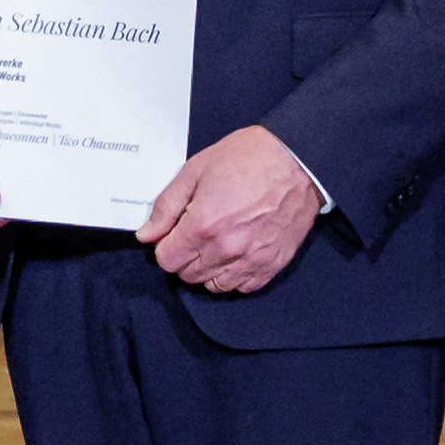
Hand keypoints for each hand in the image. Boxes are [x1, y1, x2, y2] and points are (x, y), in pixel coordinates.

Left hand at [142, 126, 321, 292]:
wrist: (298, 159)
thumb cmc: (249, 158)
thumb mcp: (195, 171)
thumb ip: (166, 206)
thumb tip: (146, 234)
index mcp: (203, 225)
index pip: (167, 261)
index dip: (165, 246)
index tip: (174, 234)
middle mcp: (227, 248)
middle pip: (188, 275)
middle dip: (184, 257)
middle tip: (195, 234)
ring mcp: (252, 259)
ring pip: (214, 285)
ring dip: (208, 269)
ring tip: (216, 244)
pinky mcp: (272, 263)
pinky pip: (243, 287)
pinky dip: (235, 275)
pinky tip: (235, 254)